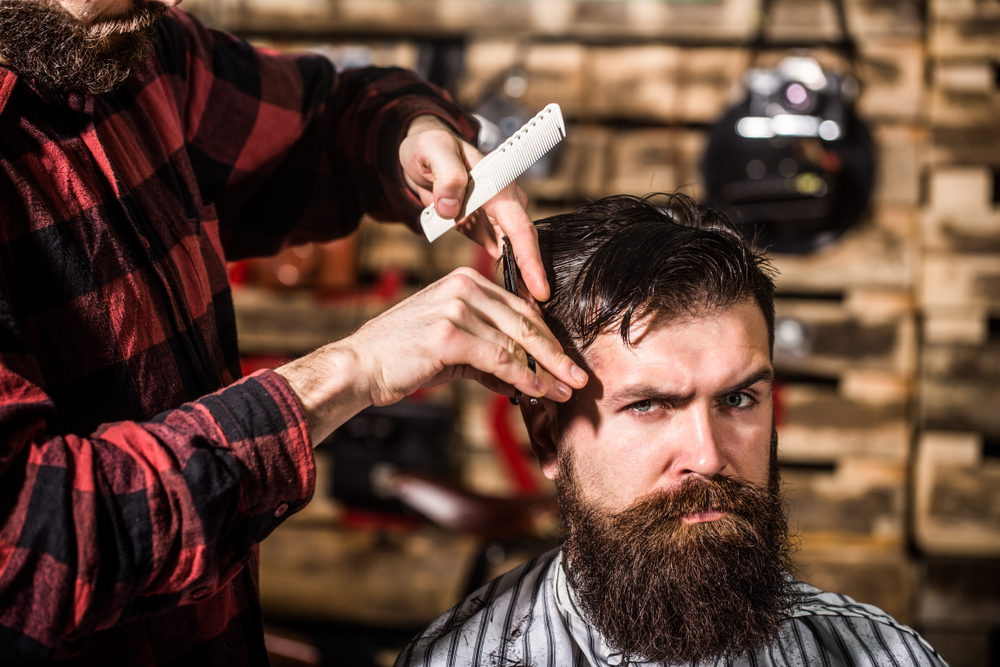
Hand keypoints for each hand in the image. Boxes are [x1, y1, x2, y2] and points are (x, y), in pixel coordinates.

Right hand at [274, 268, 587, 444]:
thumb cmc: (402, 357)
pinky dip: (523, 377)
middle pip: (525, 322)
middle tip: (579, 377)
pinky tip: (537, 390)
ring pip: (516, 342)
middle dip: (556, 354)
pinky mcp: (450, 334)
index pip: (520, 309)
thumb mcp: (451, 345)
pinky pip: (499, 358)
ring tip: (564, 390)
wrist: (360, 366)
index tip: (566, 361)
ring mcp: (456, 308)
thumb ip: (488, 352)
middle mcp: (463, 287)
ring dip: (546, 370)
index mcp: (465, 281)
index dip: (547, 338)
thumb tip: (525, 375)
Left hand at [399, 115, 550, 301]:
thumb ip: (446, 178)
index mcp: (498, 185)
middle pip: (524, 245)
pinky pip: (501, 253)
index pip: (520, 228)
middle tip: (537, 317)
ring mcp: (496, 215)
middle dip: (533, 280)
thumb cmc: (429, 147)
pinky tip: (509, 298)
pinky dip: (507, 274)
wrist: (423, 151)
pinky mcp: (485, 226)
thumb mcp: (433, 152)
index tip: (540, 290)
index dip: (530, 261)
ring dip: (521, 282)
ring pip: (514, 253)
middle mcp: (504, 201)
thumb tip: (451, 207)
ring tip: (527, 316)